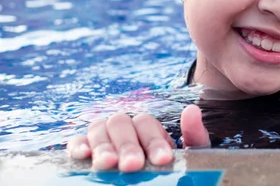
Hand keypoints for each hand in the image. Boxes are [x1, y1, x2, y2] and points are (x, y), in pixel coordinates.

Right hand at [66, 105, 209, 171]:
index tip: (162, 160)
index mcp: (148, 129)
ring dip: (103, 145)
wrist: (162, 183)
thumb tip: (192, 109)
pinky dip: (78, 145)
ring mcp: (104, 138)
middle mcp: (125, 128)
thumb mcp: (188, 155)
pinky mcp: (86, 151)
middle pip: (121, 123)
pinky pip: (77, 141)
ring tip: (107, 164)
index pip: (147, 124)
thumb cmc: (171, 170)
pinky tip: (83, 155)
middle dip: (127, 145)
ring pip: (99, 129)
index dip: (154, 141)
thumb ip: (193, 135)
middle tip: (133, 166)